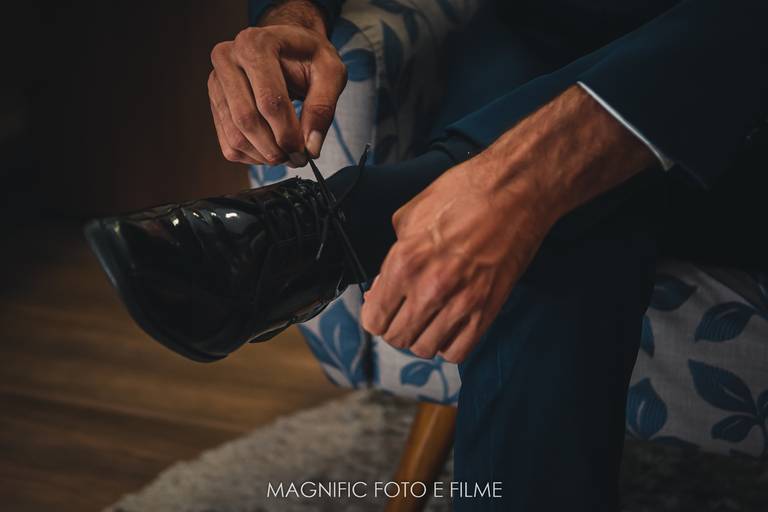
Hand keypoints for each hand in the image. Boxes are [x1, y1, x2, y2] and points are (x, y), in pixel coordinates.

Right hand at [208, 0, 346, 165]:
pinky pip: (229, 145)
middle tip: (298, 158)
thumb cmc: (309, 56)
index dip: (289, 134)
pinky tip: (272, 150)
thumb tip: (311, 148)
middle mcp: (227, 59)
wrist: (287, 46)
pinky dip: (252, 157)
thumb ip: (323, 107)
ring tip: (288, 155)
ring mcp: (216, 82)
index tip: (306, 152)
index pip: (269, 101)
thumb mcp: (330, 72)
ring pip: (236, 137)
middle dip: (276, 149)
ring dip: (264, 156)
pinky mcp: (214, 102)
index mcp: (255, 44)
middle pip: (247, 119)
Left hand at [360, 86, 655, 362]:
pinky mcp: (487, 311)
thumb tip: (384, 283)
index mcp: (404, 262)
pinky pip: (457, 352)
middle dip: (396, 326)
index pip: (374, 319)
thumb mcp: (411, 214)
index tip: (383, 305)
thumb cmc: (465, 193)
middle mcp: (429, 289)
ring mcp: (461, 304)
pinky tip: (449, 325)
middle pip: (397, 338)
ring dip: (421, 337)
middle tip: (405, 310)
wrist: (516, 191)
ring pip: (424, 349)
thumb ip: (392, 254)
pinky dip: (449, 345)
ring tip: (428, 318)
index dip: (375, 314)